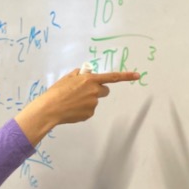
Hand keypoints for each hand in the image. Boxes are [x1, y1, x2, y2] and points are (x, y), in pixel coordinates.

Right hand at [14, 67, 139, 144]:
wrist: (50, 108)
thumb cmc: (57, 92)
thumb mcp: (67, 78)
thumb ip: (78, 75)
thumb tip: (83, 74)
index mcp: (90, 80)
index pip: (112, 77)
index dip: (126, 76)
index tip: (138, 75)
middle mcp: (94, 91)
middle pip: (104, 90)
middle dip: (97, 90)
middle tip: (84, 92)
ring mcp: (93, 104)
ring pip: (94, 101)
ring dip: (87, 100)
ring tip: (72, 102)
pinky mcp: (90, 114)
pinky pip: (89, 110)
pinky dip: (83, 109)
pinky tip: (72, 109)